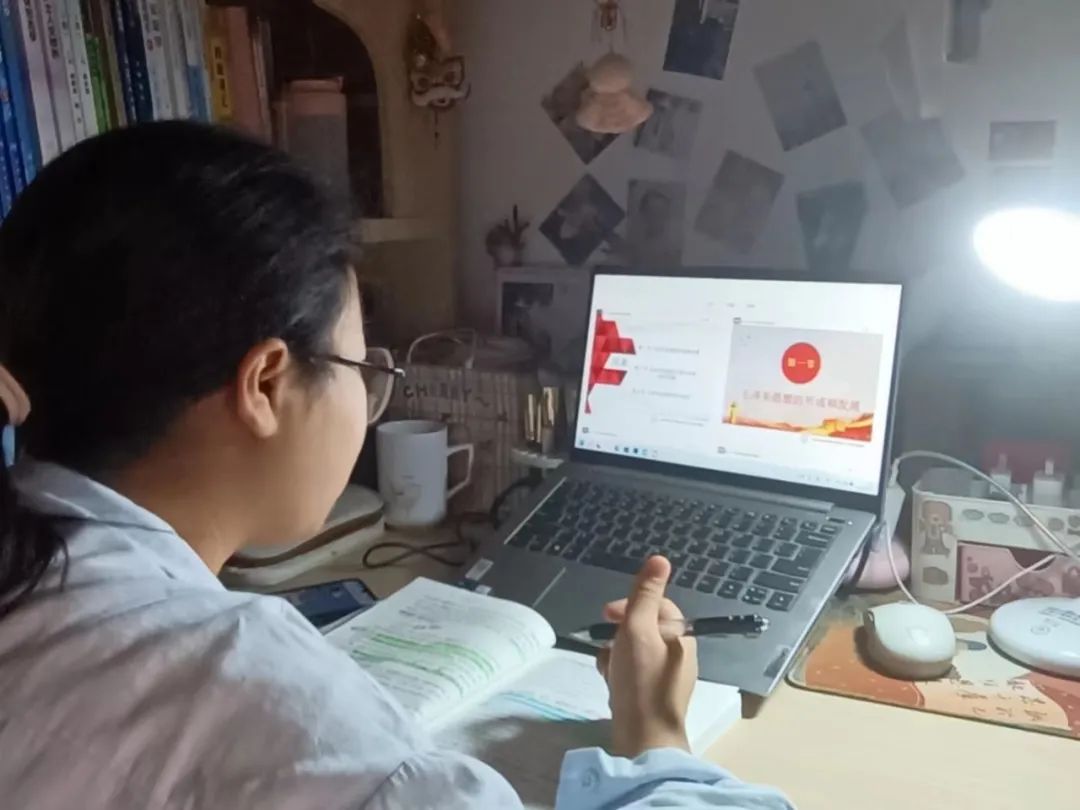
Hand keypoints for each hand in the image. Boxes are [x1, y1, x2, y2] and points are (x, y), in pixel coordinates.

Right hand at [596, 555, 697, 757]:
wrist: (643, 737)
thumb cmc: (640, 679)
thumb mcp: (638, 629)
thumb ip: (645, 594)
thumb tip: (660, 559)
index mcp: (680, 635)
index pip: (656, 605)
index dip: (630, 605)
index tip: (607, 615)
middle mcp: (679, 654)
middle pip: (643, 628)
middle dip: (619, 633)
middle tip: (607, 645)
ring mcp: (667, 676)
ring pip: (635, 651)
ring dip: (616, 653)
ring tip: (608, 668)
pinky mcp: (654, 696)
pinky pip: (634, 673)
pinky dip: (619, 673)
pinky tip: (610, 682)